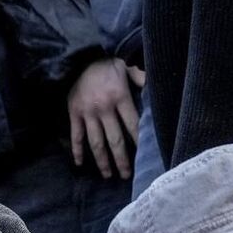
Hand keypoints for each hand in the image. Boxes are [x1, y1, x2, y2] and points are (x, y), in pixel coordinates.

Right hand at [67, 57, 141, 180]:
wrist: (80, 57)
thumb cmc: (108, 64)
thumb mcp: (128, 66)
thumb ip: (142, 79)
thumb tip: (158, 89)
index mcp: (119, 97)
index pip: (132, 125)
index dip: (138, 142)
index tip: (143, 158)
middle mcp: (103, 108)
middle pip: (115, 140)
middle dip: (121, 160)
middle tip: (126, 175)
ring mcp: (87, 112)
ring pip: (96, 142)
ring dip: (102, 161)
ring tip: (108, 174)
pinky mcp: (74, 113)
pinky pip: (75, 135)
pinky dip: (76, 150)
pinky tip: (80, 163)